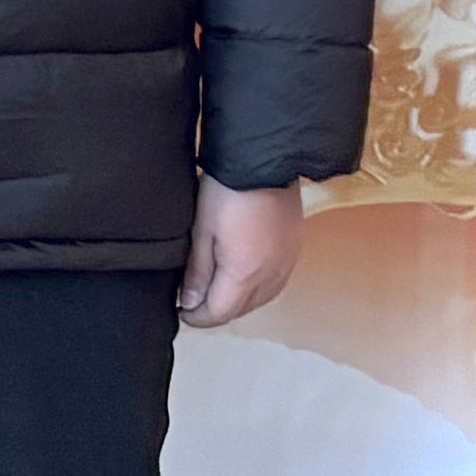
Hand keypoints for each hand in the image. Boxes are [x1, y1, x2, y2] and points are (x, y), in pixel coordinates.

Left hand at [178, 179, 303, 328]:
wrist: (265, 159)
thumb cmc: (229, 190)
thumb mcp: (202, 231)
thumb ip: (197, 271)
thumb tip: (190, 301)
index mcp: (245, 274)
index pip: (219, 313)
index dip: (197, 317)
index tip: (181, 310)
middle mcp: (271, 275)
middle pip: (241, 310)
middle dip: (217, 310)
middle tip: (194, 301)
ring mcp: (286, 262)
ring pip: (261, 299)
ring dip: (238, 301)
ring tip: (216, 290)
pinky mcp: (294, 249)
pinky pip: (276, 282)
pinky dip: (258, 288)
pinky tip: (245, 277)